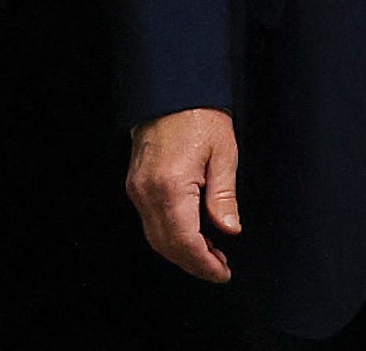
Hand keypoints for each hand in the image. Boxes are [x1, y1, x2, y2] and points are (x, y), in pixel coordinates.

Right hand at [126, 107, 240, 282]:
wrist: (172, 93)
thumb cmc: (202, 117)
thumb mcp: (224, 153)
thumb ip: (224, 195)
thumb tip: (230, 230)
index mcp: (171, 186)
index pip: (185, 240)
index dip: (204, 261)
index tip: (222, 272)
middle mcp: (147, 193)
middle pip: (166, 244)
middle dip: (193, 262)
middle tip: (219, 270)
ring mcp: (137, 190)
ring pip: (156, 237)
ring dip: (182, 252)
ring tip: (211, 256)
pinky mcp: (136, 185)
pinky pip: (151, 222)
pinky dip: (171, 235)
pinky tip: (192, 236)